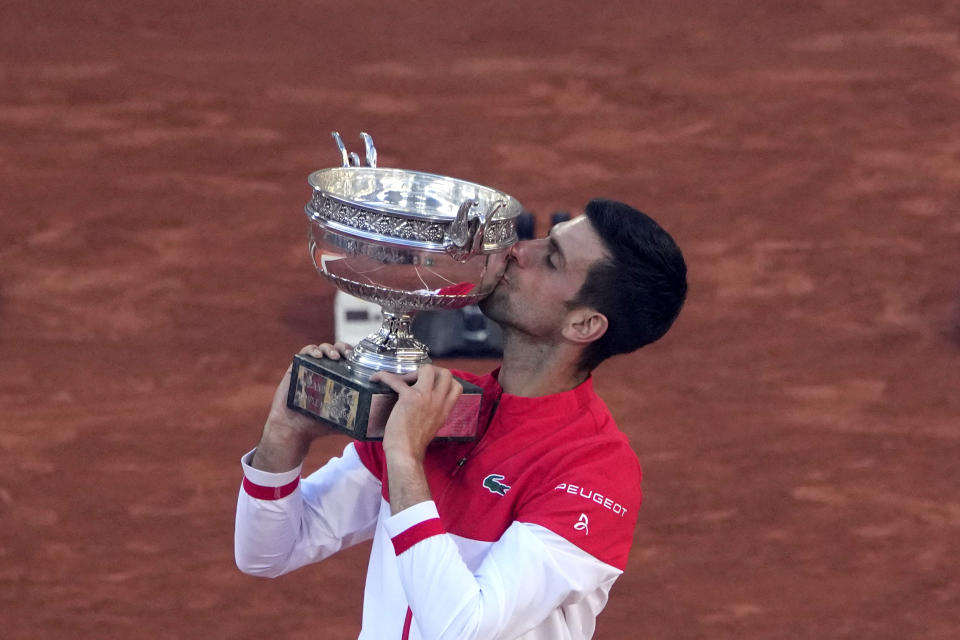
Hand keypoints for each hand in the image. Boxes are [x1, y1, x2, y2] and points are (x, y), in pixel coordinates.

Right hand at [250, 343, 351, 471]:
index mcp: (338, 378)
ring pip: (322, 348)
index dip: (355, 355)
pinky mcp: (296, 368)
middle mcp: (325, 371)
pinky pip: (304, 352)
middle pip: (337, 349)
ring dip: (330, 348)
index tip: (360, 359)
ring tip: (334, 356)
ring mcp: (310, 368)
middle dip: (343, 348)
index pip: (349, 359)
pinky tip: (318, 356)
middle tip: (348, 355)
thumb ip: (358, 418)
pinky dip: (312, 350)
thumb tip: (380, 422)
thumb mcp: (343, 420)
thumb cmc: (318, 425)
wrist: (294, 430)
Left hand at [373, 365, 462, 462]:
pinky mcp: (409, 397)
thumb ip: (435, 411)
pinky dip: (384, 376)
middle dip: (432, 370)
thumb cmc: (415, 444)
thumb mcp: (434, 426)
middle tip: (419, 378)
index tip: (433, 382)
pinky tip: (377, 378)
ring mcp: (425, 397)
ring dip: (414, 371)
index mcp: (445, 409)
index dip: (445, 380)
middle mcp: (438, 401)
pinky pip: (396, 379)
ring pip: (427, 369)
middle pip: (445, 373)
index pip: (456, 386)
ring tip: (402, 380)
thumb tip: (427, 402)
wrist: (406, 452)